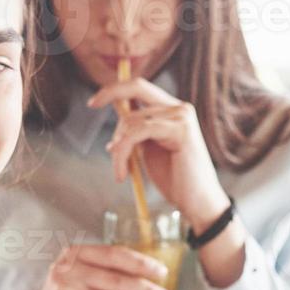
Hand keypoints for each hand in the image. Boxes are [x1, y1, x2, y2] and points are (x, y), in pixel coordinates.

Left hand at [89, 76, 229, 230]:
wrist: (196, 202)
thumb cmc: (175, 179)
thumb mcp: (148, 148)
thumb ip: (136, 128)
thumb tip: (115, 109)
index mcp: (172, 110)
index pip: (139, 87)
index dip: (114, 89)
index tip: (92, 103)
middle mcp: (179, 107)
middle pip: (135, 90)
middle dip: (112, 107)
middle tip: (108, 148)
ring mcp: (182, 116)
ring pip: (131, 120)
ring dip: (118, 150)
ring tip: (121, 172)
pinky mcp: (180, 129)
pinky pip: (137, 133)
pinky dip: (123, 153)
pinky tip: (123, 174)